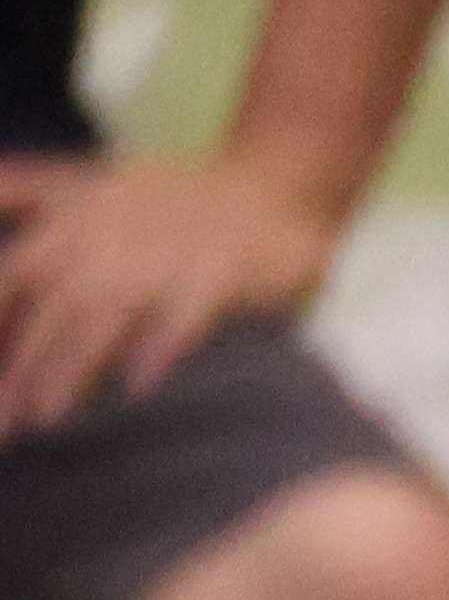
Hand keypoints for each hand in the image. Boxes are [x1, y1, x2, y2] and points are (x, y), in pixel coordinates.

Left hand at [0, 150, 339, 438]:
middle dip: (24, 365)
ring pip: (108, 315)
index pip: (15, 275)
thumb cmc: (175, 193)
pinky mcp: (222, 270)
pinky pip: (187, 311)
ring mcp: (168, 255)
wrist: (271, 183)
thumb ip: (32, 187)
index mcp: (75, 220)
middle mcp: (113, 238)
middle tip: (2, 421)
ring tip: (45, 415)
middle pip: (54, 308)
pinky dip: (162, 343)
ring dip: (73, 364)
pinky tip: (139, 383)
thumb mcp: (94, 178)